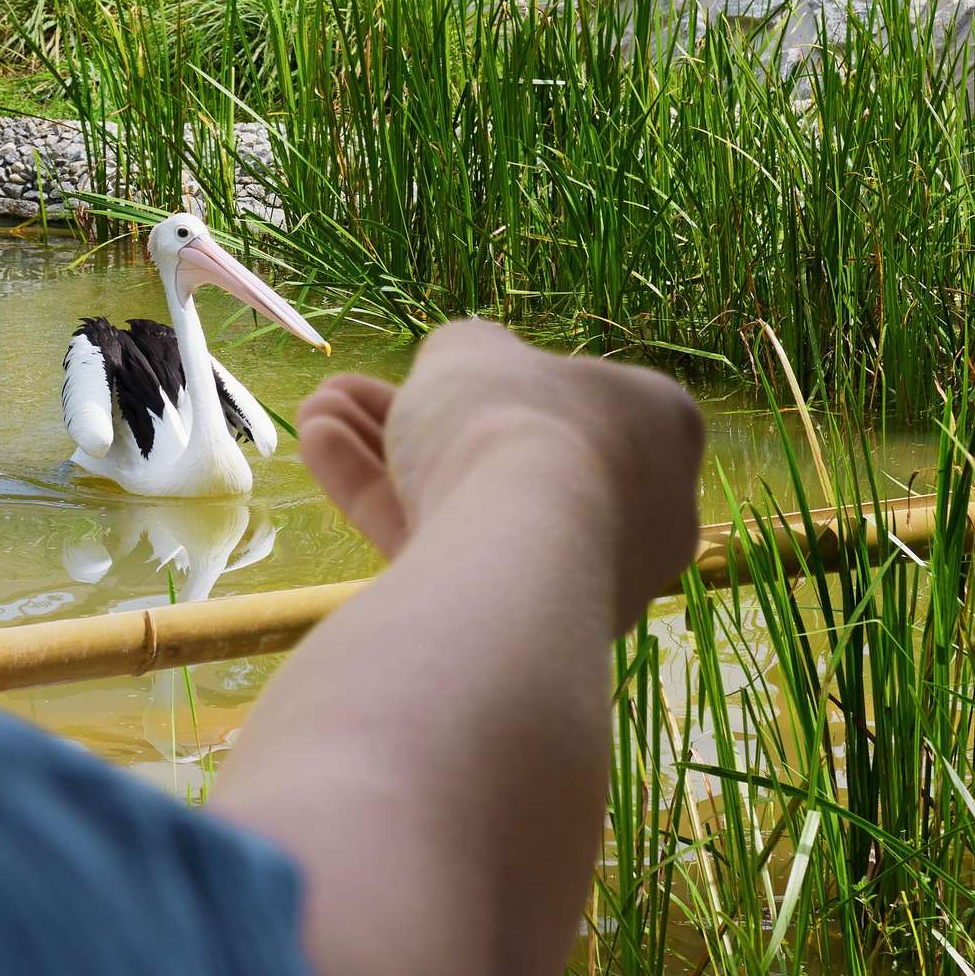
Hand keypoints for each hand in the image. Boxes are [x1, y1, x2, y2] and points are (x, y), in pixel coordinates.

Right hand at [296, 320, 702, 617]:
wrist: (511, 552)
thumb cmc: (513, 424)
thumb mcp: (473, 349)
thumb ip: (467, 353)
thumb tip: (461, 372)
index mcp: (660, 429)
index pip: (576, 397)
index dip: (495, 380)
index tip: (433, 373)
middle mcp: (639, 510)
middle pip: (509, 454)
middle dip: (415, 419)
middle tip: (345, 392)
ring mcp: (583, 577)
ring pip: (468, 503)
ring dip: (382, 453)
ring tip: (314, 413)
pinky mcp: (520, 626)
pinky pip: (450, 549)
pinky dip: (383, 499)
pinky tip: (319, 447)